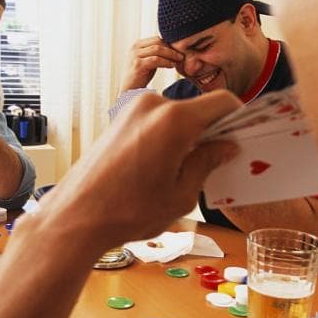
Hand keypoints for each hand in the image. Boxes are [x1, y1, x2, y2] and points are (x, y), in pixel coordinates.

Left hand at [38, 90, 239, 246]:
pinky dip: (166, 138)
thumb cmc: (128, 210)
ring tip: (184, 172)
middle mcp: (152, 106)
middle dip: (211, 132)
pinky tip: (162, 168)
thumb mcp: (181, 194)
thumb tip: (226, 147)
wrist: (76, 216)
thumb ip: (207, 163)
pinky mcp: (118, 120)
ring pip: (175, 117)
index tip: (242, 136)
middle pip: (197, 109)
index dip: (238, 118)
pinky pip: (154, 122)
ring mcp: (131, 110)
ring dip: (186, 137)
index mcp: (175, 120)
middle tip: (217, 161)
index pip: (222, 102)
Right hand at [119, 36, 183, 92]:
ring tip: (179, 59)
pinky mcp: (138, 65)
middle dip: (171, 47)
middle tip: (182, 54)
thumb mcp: (147, 60)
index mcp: (137, 44)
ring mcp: (135, 56)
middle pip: (158, 41)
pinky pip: (156, 60)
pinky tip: (171, 66)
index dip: (169, 43)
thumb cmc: (140, 76)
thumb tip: (172, 47)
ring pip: (158, 49)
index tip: (179, 50)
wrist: (128, 90)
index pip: (157, 38)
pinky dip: (166, 62)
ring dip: (171, 54)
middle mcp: (135, 48)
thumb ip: (156, 53)